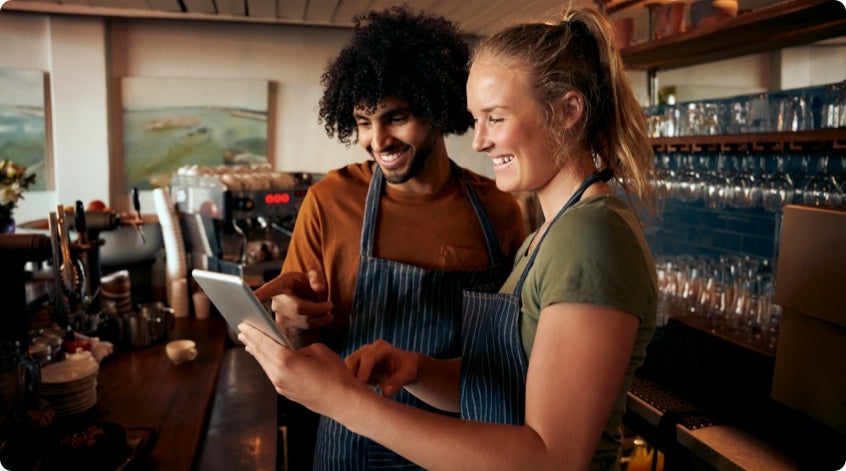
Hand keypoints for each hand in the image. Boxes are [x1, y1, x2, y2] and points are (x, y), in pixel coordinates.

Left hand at [238, 322, 364, 417]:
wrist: (343, 401)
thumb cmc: (335, 374)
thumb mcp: (319, 351)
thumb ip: (301, 349)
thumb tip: (294, 353)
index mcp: (286, 361)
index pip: (264, 343)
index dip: (253, 332)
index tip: (243, 324)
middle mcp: (279, 375)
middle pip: (261, 355)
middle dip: (251, 341)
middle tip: (242, 330)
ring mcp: (281, 386)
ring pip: (265, 365)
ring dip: (257, 353)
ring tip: (250, 344)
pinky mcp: (286, 392)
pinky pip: (272, 374)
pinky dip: (266, 363)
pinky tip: (266, 359)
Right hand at [255, 270, 333, 331]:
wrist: (300, 294)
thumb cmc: (303, 283)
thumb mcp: (309, 275)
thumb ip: (315, 278)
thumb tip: (319, 288)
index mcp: (278, 286)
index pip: (269, 289)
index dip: (259, 294)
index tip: (250, 298)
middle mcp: (276, 303)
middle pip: (299, 309)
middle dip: (318, 309)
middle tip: (330, 306)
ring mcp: (279, 317)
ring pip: (303, 322)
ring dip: (320, 319)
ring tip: (329, 313)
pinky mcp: (285, 329)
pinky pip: (302, 330)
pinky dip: (316, 325)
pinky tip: (325, 319)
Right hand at [346, 340, 418, 397]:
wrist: (403, 367)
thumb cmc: (407, 369)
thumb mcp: (408, 374)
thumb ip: (397, 382)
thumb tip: (385, 392)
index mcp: (381, 348)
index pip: (368, 358)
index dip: (363, 371)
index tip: (362, 385)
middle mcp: (368, 349)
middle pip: (352, 359)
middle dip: (351, 375)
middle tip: (355, 392)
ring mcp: (360, 356)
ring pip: (346, 367)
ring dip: (348, 380)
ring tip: (356, 393)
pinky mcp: (356, 366)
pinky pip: (347, 373)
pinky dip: (349, 382)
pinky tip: (356, 393)